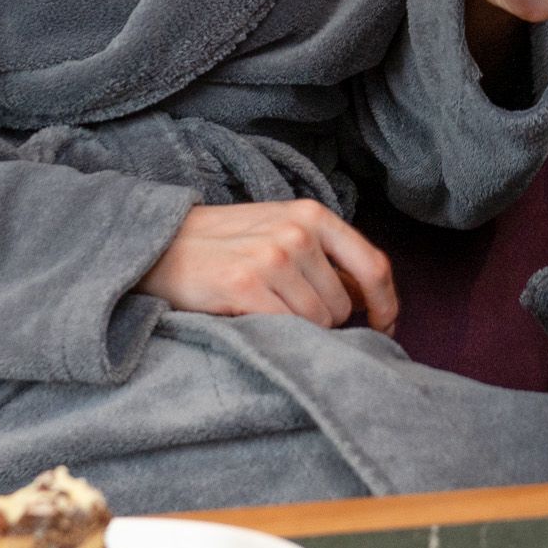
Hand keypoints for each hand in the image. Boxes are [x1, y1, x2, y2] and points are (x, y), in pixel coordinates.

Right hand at [135, 200, 398, 332]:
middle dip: (323, 321)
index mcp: (313, 214)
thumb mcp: (282, 231)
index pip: (373, 266)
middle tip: (285, 310)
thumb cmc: (226, 244)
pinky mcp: (246, 284)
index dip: (386, 305)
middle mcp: (298, 231)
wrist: (161, 243)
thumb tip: (369, 298)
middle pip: (343, 306)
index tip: (385, 327)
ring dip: (296, 329)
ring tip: (261, 308)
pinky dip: (273, 333)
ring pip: (317, 323)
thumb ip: (325, 256)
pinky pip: (286, 329)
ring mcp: (273, 257)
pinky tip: (248, 316)